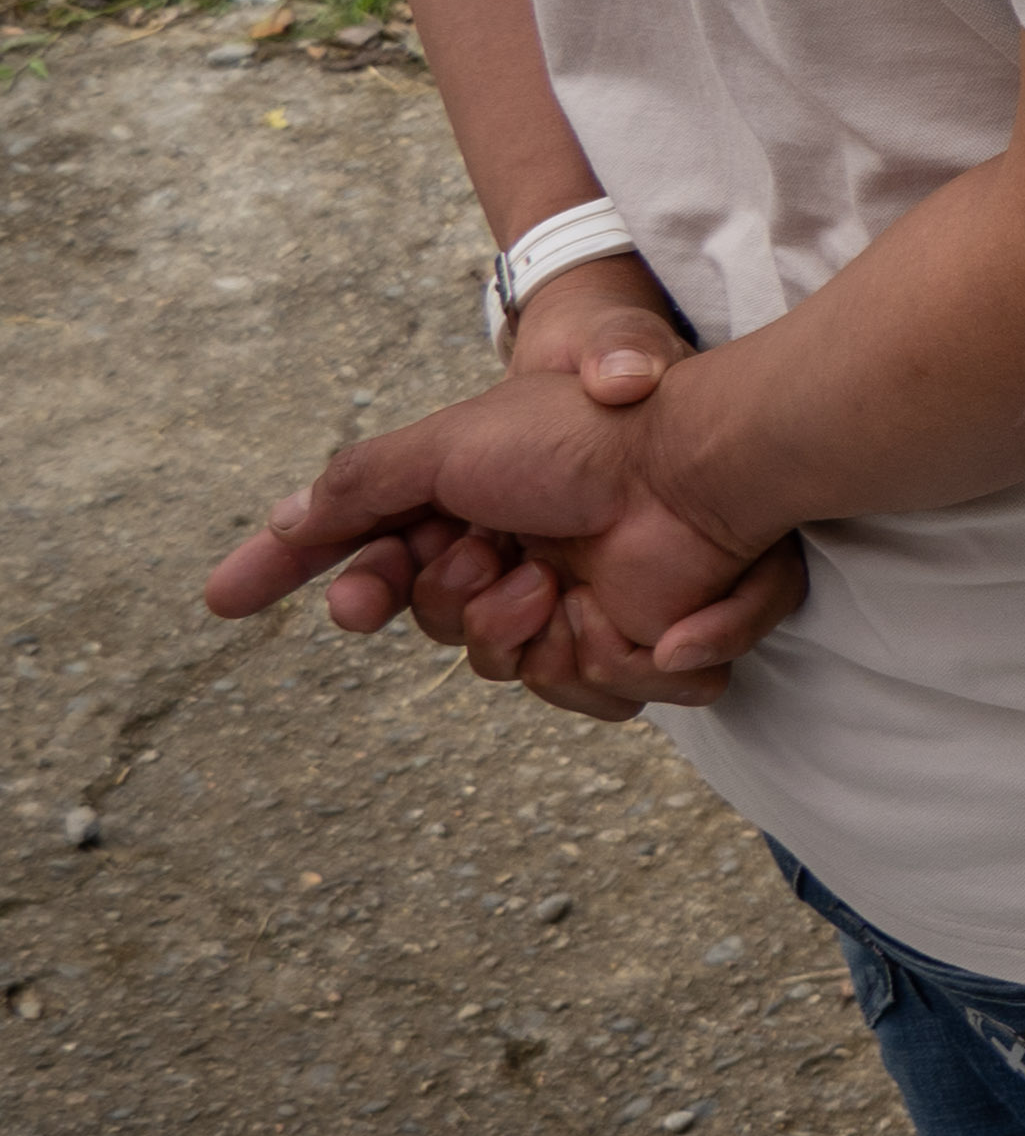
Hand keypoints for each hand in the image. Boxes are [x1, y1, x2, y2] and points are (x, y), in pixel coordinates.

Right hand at [206, 369, 791, 721]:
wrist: (684, 468)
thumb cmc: (573, 441)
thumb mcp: (443, 447)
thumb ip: (358, 487)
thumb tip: (284, 521)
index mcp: (473, 508)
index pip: (376, 561)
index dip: (324, 584)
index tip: (230, 600)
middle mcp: (519, 556)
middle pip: (438, 624)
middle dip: (448, 599)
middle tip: (483, 560)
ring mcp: (577, 602)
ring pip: (501, 667)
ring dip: (513, 628)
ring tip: (553, 581)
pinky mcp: (633, 644)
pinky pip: (586, 695)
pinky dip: (596, 660)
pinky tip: (610, 614)